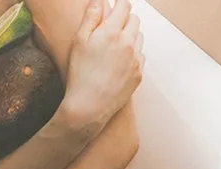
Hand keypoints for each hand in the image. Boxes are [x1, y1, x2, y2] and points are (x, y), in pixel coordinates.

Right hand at [60, 0, 143, 136]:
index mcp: (112, 32)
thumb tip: (99, 0)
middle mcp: (128, 44)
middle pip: (135, 20)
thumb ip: (91, 17)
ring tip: (115, 43)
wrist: (90, 106)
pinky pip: (140, 56)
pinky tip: (120, 59)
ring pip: (139, 37)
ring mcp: (136, 60)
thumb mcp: (80, 40)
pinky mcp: (139, 74)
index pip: (124, 6)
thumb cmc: (81, 73)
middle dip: (125, 18)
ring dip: (130, 34)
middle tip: (113, 24)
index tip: (114, 5)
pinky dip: (133, 52)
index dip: (119, 3)